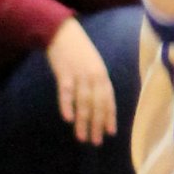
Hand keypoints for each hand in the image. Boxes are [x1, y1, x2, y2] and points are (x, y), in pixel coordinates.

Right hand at [46, 17, 117, 142]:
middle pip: (97, 104)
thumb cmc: (78, 50)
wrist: (62, 32)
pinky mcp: (64, 73)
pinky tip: (68, 118)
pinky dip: (67, 105)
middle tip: (96, 141)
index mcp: (102, 74)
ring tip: (82, 137)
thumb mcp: (93, 65)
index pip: (108, 100)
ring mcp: (79, 74)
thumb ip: (96, 82)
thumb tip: (97, 103)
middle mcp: (94, 76)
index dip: (109, 116)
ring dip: (83, 121)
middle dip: (97, 124)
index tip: (110, 132)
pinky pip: (66, 92)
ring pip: (83, 102)